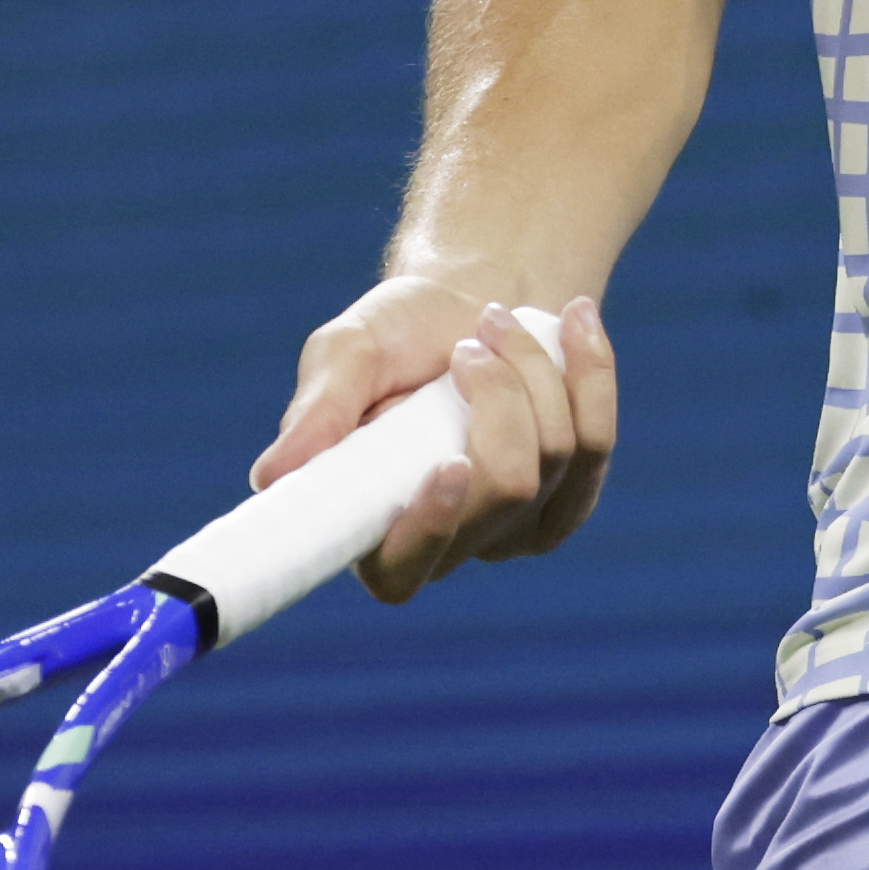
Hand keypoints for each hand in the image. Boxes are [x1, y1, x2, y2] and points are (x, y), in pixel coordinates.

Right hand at [251, 280, 616, 599]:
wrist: (474, 299)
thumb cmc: (398, 335)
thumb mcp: (348, 355)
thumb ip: (319, 412)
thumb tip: (271, 477)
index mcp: (374, 528)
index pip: (402, 570)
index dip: (429, 529)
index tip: (450, 464)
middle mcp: (448, 541)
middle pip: (505, 490)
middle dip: (501, 396)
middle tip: (474, 338)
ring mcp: (516, 526)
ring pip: (557, 457)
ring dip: (533, 370)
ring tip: (497, 321)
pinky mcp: (570, 496)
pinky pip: (597, 439)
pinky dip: (589, 371)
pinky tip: (573, 321)